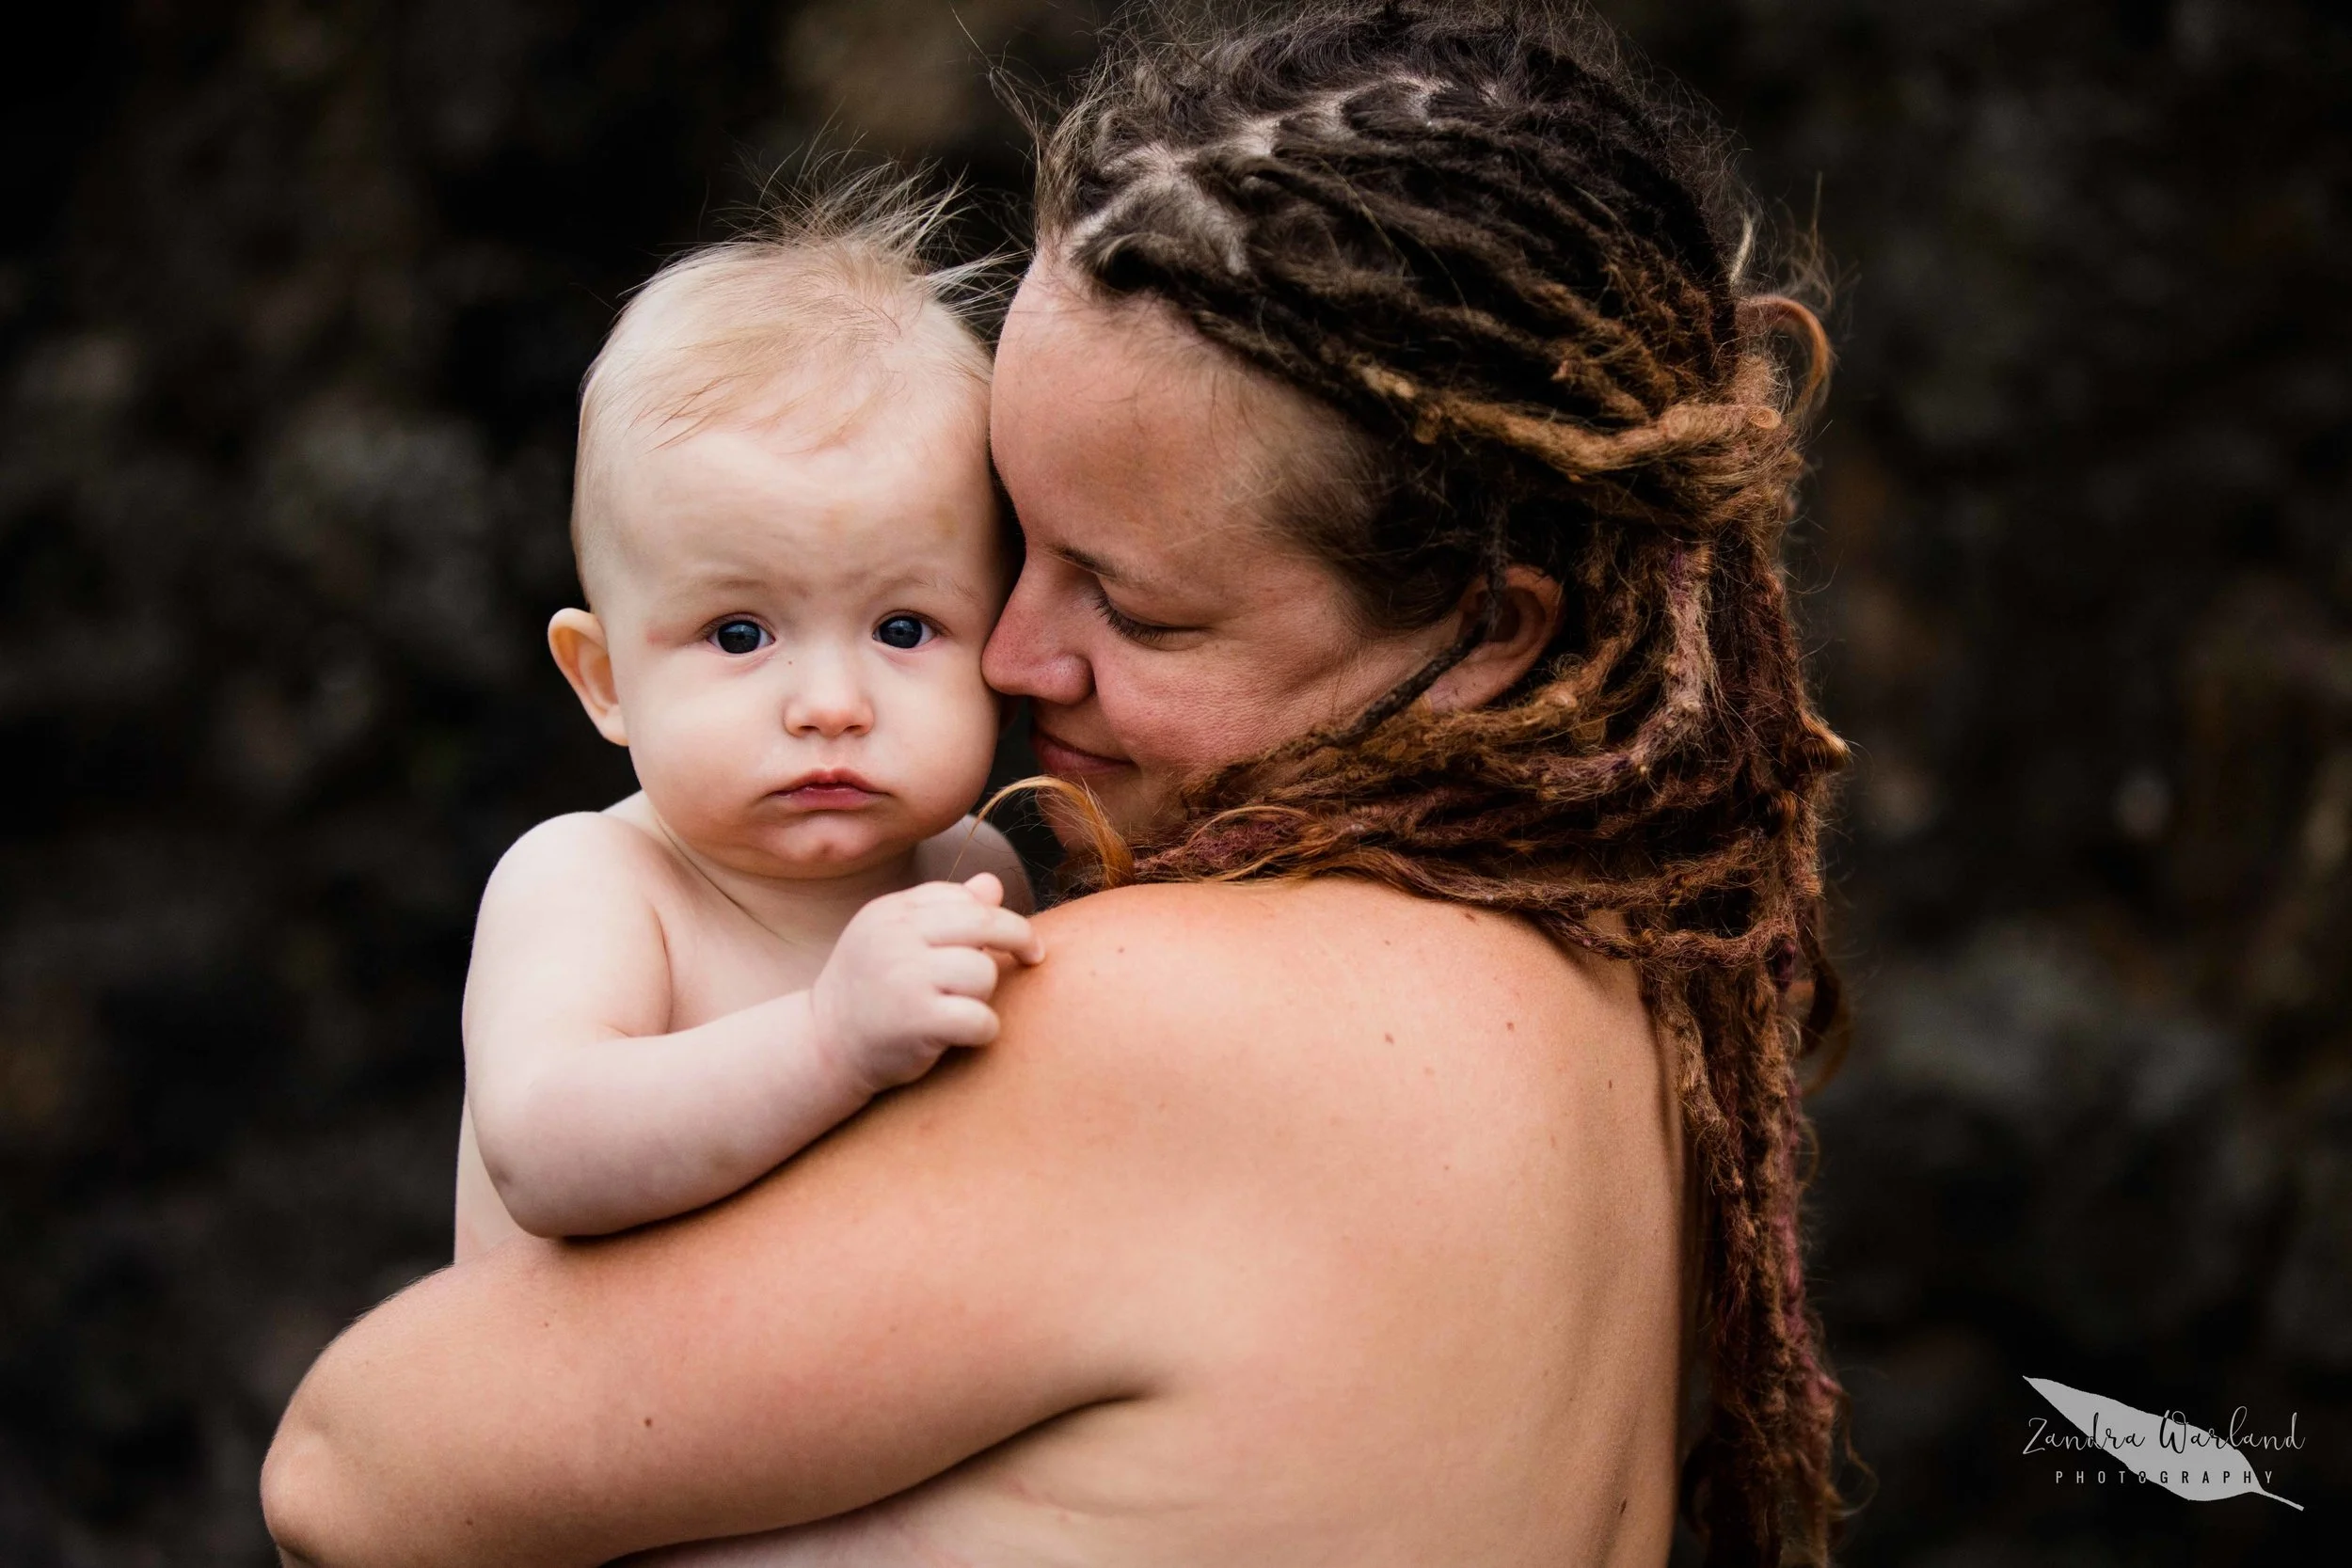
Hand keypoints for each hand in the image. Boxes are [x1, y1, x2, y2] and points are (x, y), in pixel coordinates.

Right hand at [810, 873, 1045, 1096]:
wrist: (824, 1046)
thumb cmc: (871, 991)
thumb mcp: (896, 940)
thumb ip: (943, 911)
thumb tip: (993, 884)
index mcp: (891, 912)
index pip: (962, 898)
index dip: (991, 917)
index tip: (1006, 937)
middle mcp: (895, 937)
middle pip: (984, 923)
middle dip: (1019, 937)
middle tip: (1033, 955)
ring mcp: (904, 977)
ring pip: (984, 973)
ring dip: (984, 995)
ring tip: (959, 1008)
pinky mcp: (916, 1020)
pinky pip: (980, 1018)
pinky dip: (982, 1031)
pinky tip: (963, 1036)